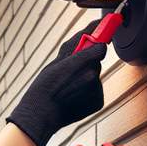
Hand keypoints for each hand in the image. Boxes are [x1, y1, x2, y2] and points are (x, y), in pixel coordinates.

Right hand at [5, 18, 106, 145]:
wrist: (41, 115)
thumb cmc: (44, 86)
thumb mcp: (55, 61)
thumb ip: (74, 47)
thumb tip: (89, 32)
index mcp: (81, 61)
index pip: (101, 44)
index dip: (100, 39)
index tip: (106, 30)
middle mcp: (92, 75)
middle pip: (96, 62)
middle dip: (87, 62)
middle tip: (70, 71)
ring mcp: (96, 90)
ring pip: (94, 76)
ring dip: (85, 78)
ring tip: (68, 87)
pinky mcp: (98, 102)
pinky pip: (96, 91)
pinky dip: (87, 92)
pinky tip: (73, 97)